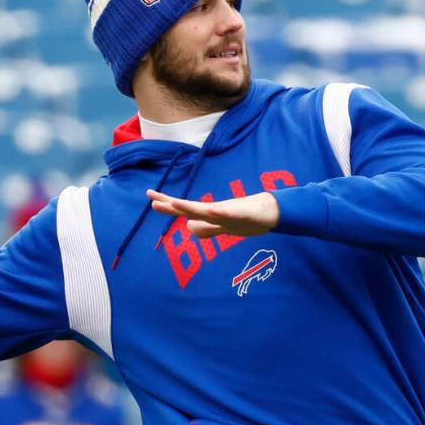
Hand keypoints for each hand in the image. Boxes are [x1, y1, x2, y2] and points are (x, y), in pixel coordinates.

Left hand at [147, 189, 279, 237]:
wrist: (273, 211)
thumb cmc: (249, 217)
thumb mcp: (224, 226)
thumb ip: (208, 228)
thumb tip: (189, 227)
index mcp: (211, 214)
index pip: (185, 209)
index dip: (168, 205)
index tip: (151, 198)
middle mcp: (216, 210)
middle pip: (190, 207)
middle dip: (171, 203)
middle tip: (151, 196)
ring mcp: (230, 211)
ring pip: (207, 210)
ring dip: (191, 207)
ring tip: (175, 204)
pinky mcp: (244, 213)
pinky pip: (230, 214)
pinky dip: (220, 213)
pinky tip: (212, 211)